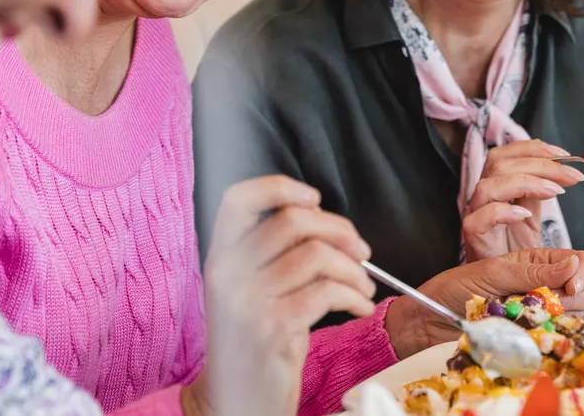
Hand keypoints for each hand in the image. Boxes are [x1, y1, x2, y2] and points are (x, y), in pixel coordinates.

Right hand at [182, 176, 375, 415]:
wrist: (235, 401)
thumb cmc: (255, 342)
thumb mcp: (251, 289)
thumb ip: (273, 253)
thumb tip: (325, 220)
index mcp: (220, 257)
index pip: (238, 198)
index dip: (280, 187)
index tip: (314, 199)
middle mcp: (226, 273)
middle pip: (292, 221)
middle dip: (340, 230)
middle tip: (361, 251)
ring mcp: (245, 301)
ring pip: (316, 256)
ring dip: (354, 269)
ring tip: (363, 288)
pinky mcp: (270, 328)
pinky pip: (326, 292)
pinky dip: (354, 296)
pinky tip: (360, 308)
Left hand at [385, 248, 583, 359]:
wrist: (433, 319)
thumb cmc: (456, 288)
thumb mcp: (493, 272)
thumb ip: (532, 271)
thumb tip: (572, 265)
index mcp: (538, 262)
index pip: (581, 261)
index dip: (583, 272)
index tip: (569, 286)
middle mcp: (545, 286)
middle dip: (577, 297)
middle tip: (548, 304)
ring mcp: (542, 313)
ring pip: (578, 316)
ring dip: (562, 317)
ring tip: (530, 317)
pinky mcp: (534, 336)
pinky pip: (559, 339)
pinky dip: (553, 338)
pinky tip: (533, 335)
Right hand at [462, 140, 583, 260]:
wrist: (504, 284)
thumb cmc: (513, 251)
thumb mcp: (531, 216)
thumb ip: (538, 192)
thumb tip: (561, 171)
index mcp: (496, 185)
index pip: (506, 154)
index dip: (533, 149)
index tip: (565, 155)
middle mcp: (483, 197)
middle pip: (499, 163)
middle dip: (538, 163)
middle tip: (570, 176)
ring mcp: (475, 215)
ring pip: (488, 186)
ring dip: (525, 182)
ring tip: (554, 191)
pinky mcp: (473, 238)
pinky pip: (480, 218)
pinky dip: (503, 212)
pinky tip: (524, 215)